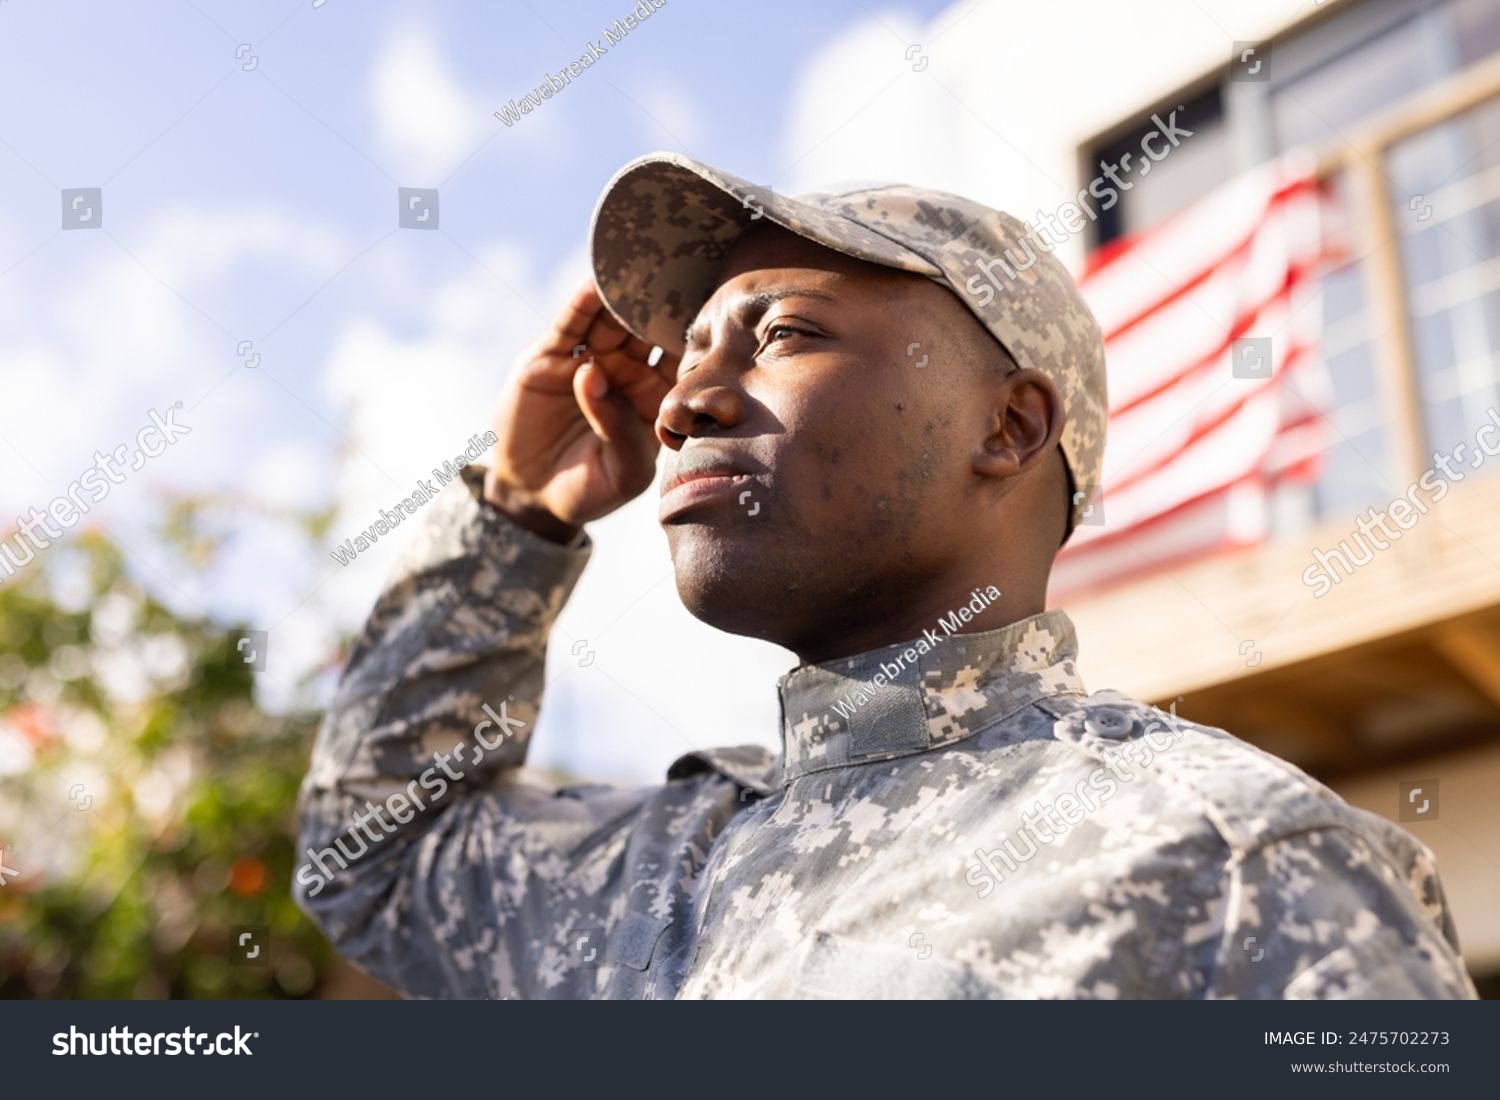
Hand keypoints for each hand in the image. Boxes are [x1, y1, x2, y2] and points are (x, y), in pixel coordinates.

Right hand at [484, 281, 678, 538]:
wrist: (536, 497)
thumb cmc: (593, 489)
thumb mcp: (622, 472)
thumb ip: (622, 431)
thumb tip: (596, 375)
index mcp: (655, 396)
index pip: (680, 359)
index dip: (696, 337)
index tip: (720, 312)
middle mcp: (626, 372)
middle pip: (648, 329)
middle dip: (662, 303)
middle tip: (682, 271)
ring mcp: (589, 359)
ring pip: (611, 320)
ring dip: (624, 295)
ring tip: (639, 267)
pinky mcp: (551, 357)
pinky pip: (570, 324)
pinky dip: (582, 302)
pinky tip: (596, 282)